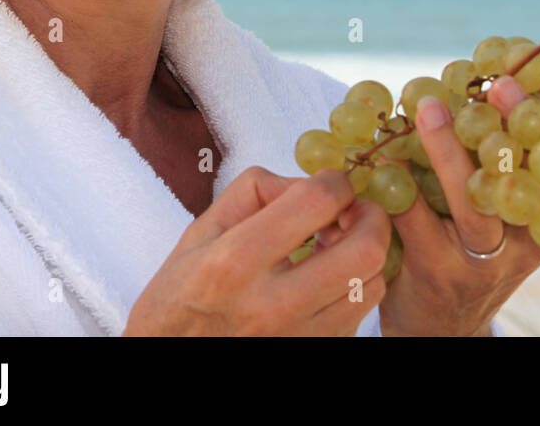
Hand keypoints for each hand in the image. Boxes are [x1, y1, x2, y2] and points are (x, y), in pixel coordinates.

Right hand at [123, 166, 389, 334]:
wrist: (168, 359)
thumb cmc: (178, 299)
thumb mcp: (200, 232)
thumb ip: (255, 191)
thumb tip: (306, 180)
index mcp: (236, 262)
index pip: (317, 202)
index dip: (336, 182)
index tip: (331, 183)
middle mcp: (272, 304)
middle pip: (365, 250)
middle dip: (371, 217)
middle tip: (353, 211)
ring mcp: (298, 337)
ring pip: (371, 284)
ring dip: (366, 254)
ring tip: (338, 246)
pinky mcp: (314, 352)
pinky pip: (359, 314)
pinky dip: (354, 287)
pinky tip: (328, 277)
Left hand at [373, 67, 539, 335]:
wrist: (438, 329)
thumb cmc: (466, 246)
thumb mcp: (498, 208)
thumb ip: (498, 156)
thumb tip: (486, 71)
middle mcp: (527, 240)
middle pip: (528, 177)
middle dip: (513, 123)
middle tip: (494, 82)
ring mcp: (485, 262)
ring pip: (475, 202)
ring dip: (449, 150)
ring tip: (429, 109)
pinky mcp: (439, 276)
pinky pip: (416, 223)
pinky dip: (398, 184)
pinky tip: (381, 155)